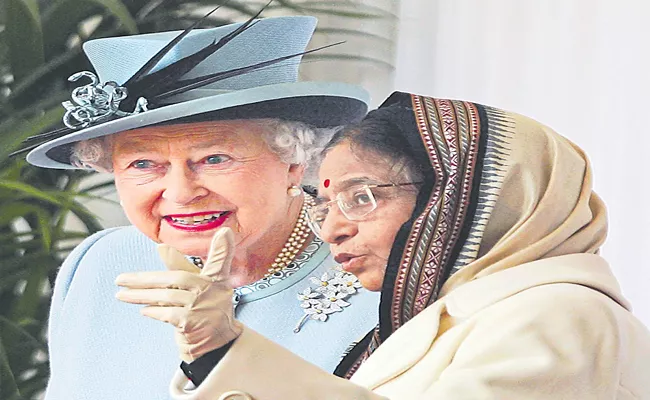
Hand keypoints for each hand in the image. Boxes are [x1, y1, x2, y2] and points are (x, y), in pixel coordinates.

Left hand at [116, 228, 241, 362]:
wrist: (218, 342)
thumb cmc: (207, 307)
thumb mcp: (199, 284)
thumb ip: (181, 265)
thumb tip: (160, 247)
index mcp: (215, 278)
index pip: (218, 260)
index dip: (223, 248)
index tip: (224, 232)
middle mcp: (211, 291)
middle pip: (175, 279)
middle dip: (145, 278)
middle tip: (120, 279)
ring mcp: (201, 308)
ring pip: (166, 297)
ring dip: (141, 296)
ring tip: (121, 295)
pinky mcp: (192, 324)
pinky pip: (168, 314)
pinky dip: (154, 311)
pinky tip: (143, 310)